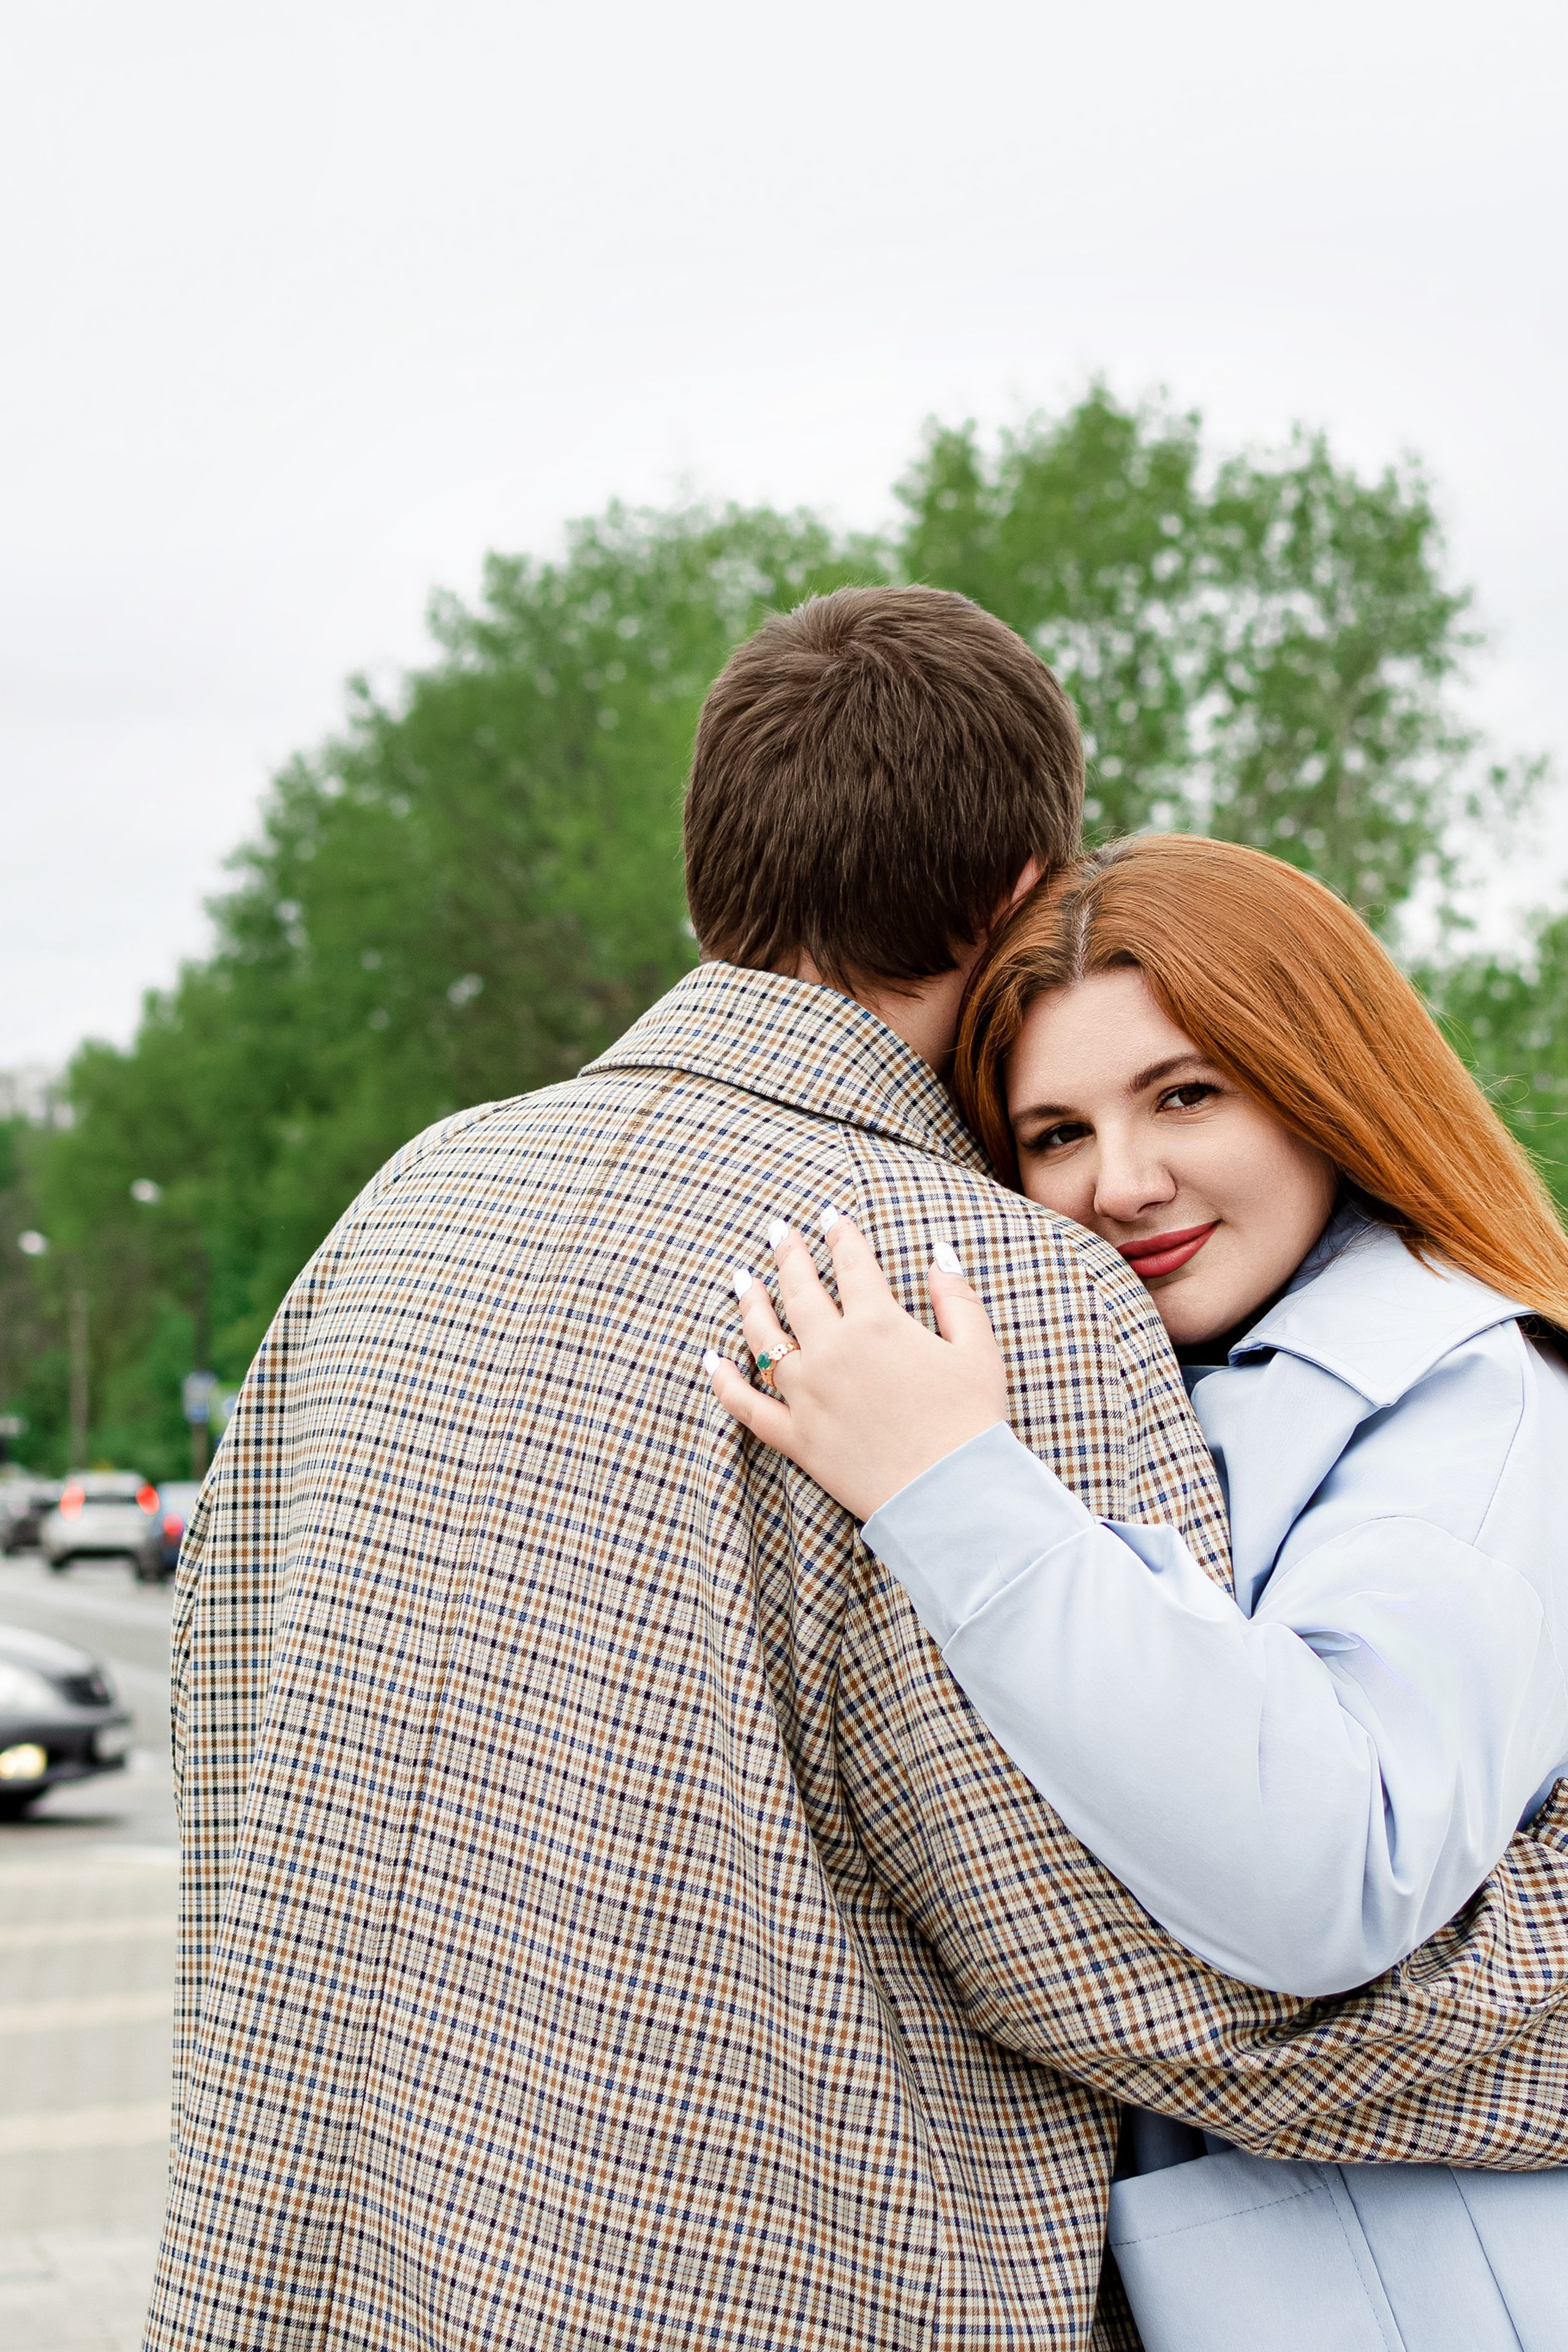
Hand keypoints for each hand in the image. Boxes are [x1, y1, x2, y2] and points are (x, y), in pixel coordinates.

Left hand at [704, 1213, 1008, 1521]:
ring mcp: (807, 1394)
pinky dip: (723, 1382)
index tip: (830, 1217)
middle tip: (778, 1233)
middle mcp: (832, 1351)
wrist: (950, 1494)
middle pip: (799, 1291)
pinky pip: (746, 1405)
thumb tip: (939, 1253)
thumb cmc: (970, 1422)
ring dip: (749, 1304)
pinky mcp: (795, 1436)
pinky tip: (709, 1360)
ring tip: (741, 1280)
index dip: (841, 1236)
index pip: (852, 1264)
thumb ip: (956, 1297)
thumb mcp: (977, 1350)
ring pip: (764, 1339)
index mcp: (876, 1324)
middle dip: (788, 1256)